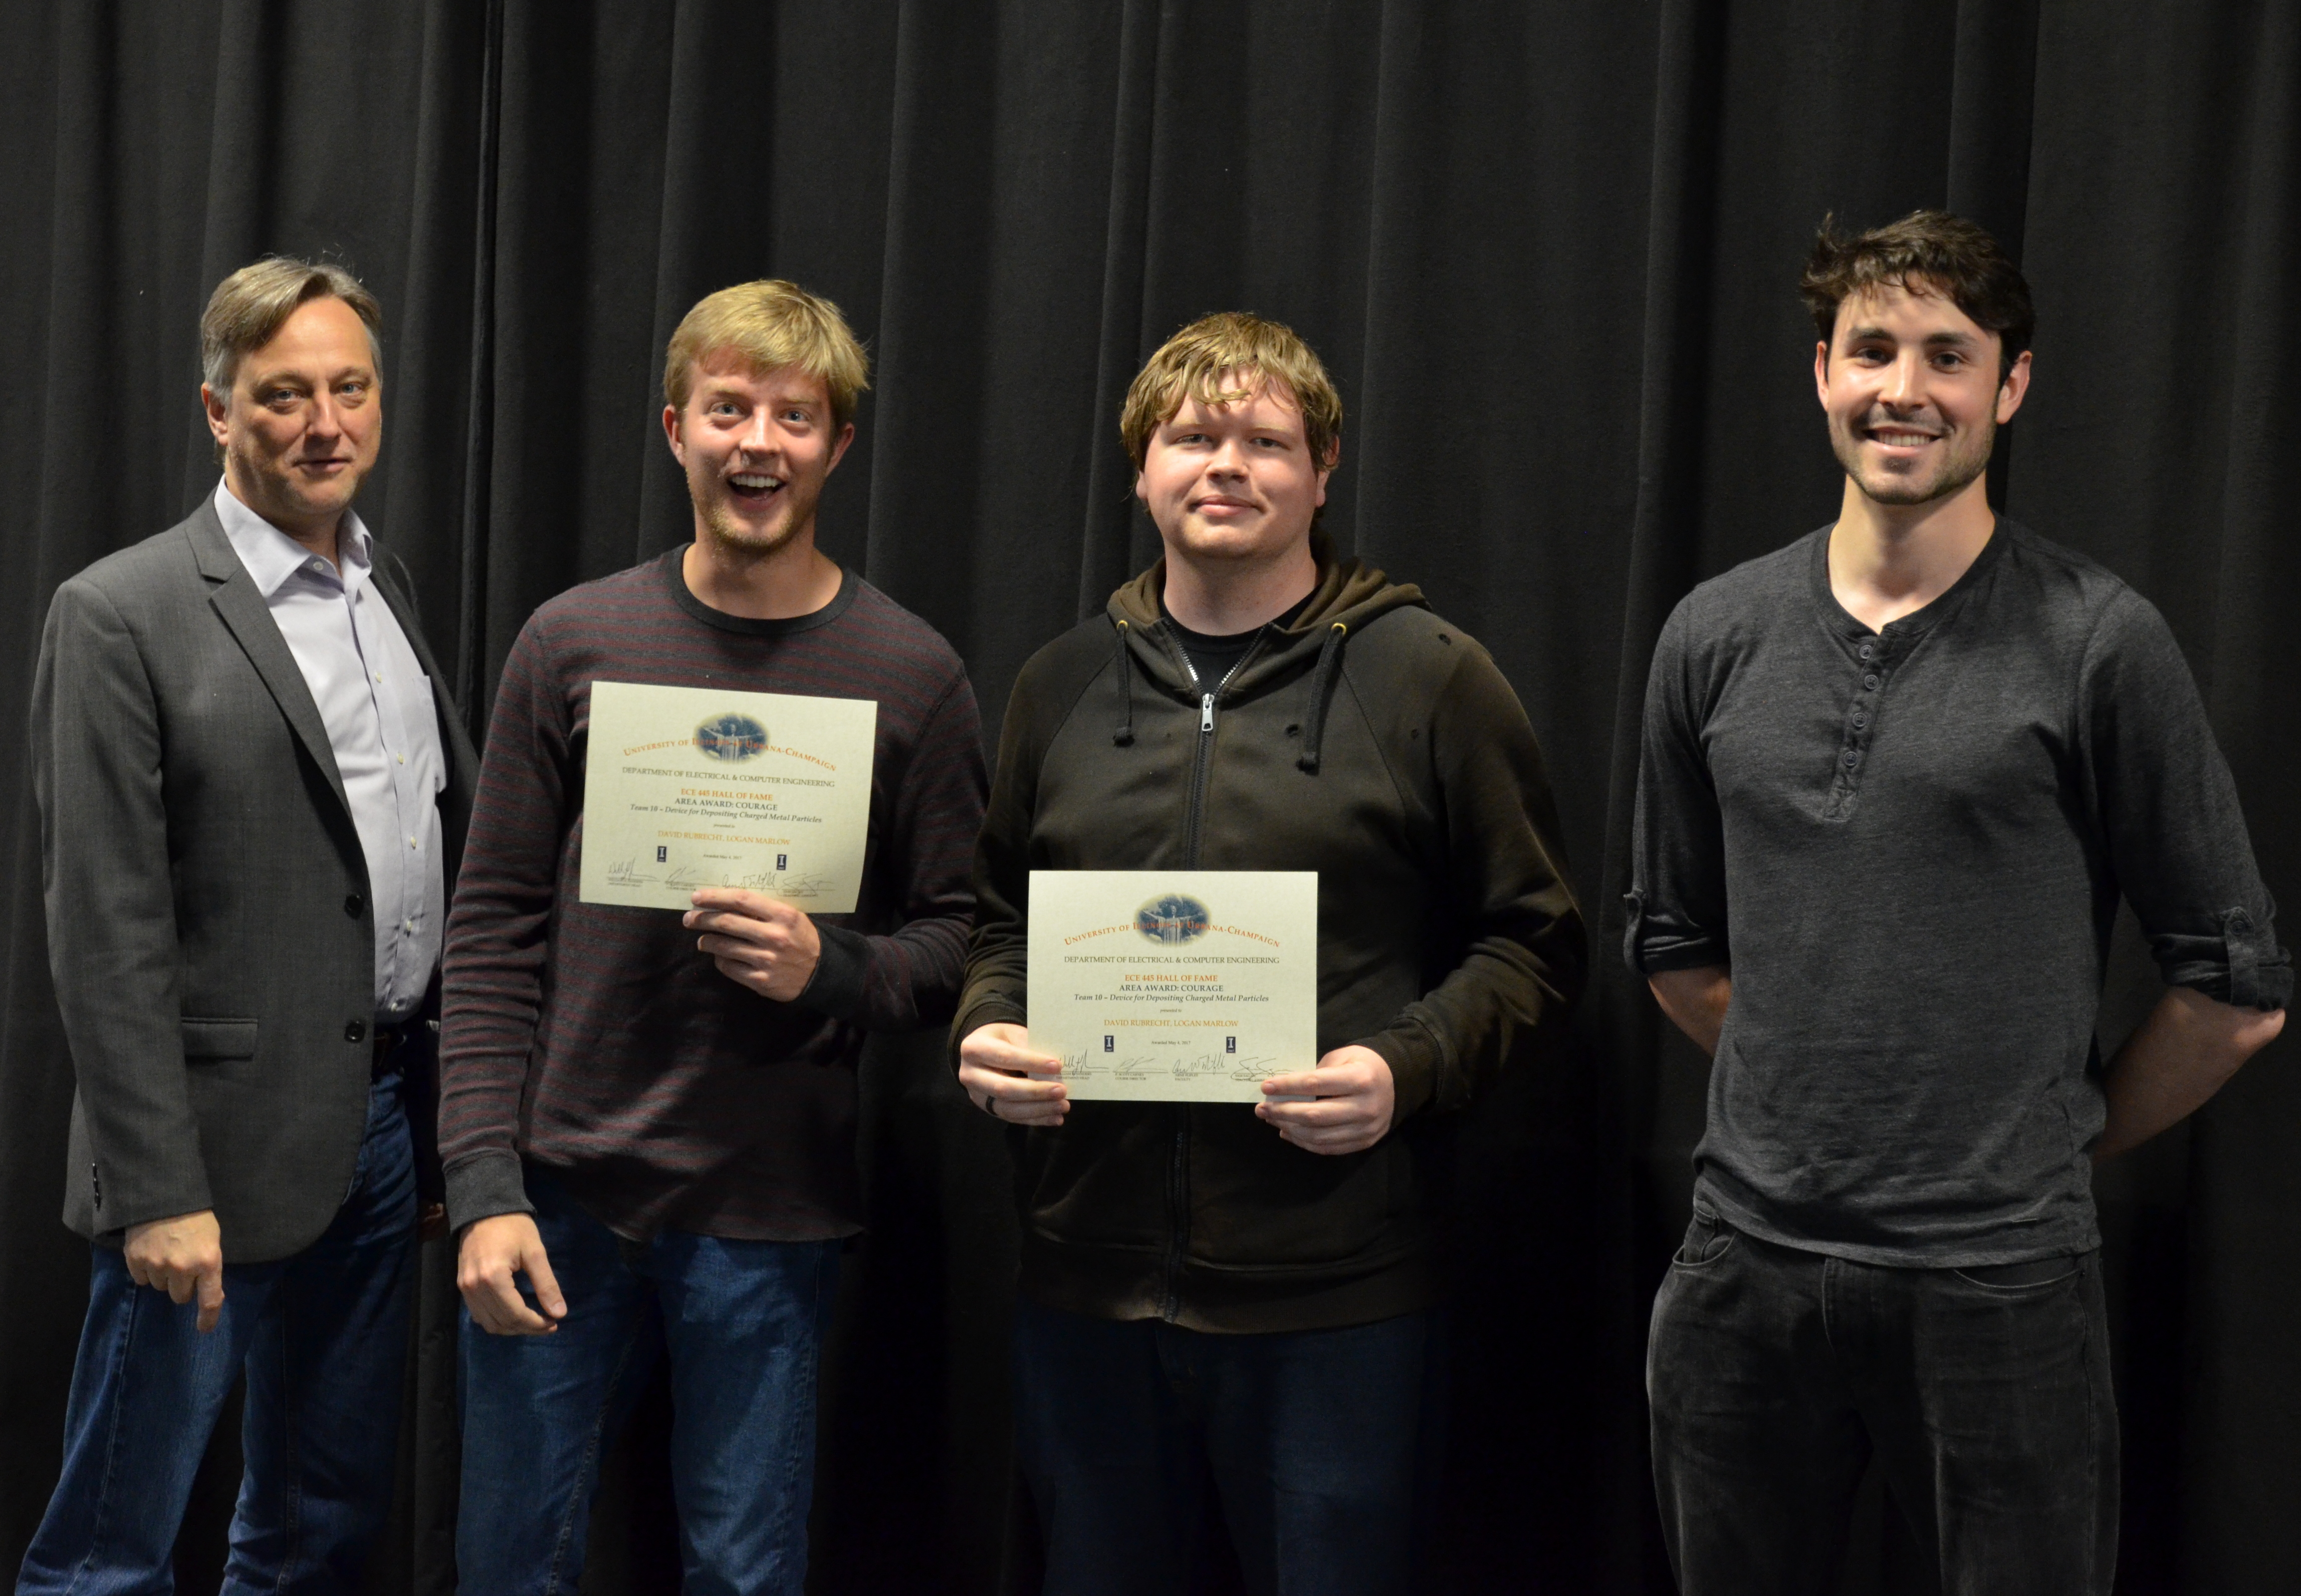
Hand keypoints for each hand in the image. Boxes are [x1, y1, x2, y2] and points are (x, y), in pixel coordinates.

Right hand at [124, 1209, 224, 1332]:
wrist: (163, 1194)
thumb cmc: (194, 1215)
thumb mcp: (212, 1238)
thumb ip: (209, 1264)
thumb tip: (206, 1290)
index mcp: (208, 1261)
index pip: (210, 1299)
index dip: (208, 1318)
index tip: (204, 1328)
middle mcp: (183, 1267)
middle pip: (180, 1296)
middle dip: (182, 1285)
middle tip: (182, 1265)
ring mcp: (158, 1265)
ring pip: (160, 1288)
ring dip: (163, 1277)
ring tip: (166, 1252)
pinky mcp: (136, 1260)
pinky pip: (142, 1279)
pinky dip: (146, 1270)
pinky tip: (151, 1252)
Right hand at [457, 1213, 565, 1334]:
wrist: (485, 1208)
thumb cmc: (513, 1226)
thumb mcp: (535, 1252)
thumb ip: (546, 1285)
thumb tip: (559, 1313)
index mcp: (493, 1279)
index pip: (516, 1314)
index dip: (536, 1324)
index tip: (555, 1323)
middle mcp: (474, 1288)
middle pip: (502, 1323)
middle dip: (527, 1328)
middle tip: (548, 1324)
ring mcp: (465, 1288)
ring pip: (488, 1323)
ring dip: (511, 1328)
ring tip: (533, 1322)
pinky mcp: (462, 1286)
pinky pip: (478, 1314)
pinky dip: (496, 1320)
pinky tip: (513, 1315)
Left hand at [685, 887, 821, 1000]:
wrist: (822, 972)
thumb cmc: (802, 939)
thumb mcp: (790, 917)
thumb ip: (763, 910)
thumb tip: (726, 903)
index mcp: (783, 915)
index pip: (741, 900)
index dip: (715, 897)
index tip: (697, 897)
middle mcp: (773, 936)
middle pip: (727, 922)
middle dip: (702, 919)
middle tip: (689, 919)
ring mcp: (766, 960)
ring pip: (723, 946)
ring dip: (707, 941)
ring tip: (702, 939)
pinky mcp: (760, 980)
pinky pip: (729, 967)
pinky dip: (719, 960)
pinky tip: (719, 956)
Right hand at [957, 1023, 1067, 1127]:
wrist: (983, 1052)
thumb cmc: (1002, 1039)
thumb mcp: (1013, 1033)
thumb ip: (1029, 1047)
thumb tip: (1055, 1069)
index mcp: (974, 1048)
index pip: (1005, 1057)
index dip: (1031, 1062)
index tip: (1057, 1066)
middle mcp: (970, 1075)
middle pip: (1003, 1088)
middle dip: (1035, 1091)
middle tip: (1062, 1091)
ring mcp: (977, 1096)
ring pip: (1007, 1109)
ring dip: (1038, 1109)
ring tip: (1062, 1106)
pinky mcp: (988, 1109)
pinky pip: (1012, 1118)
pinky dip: (1036, 1119)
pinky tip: (1055, 1118)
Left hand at [1257, 1045, 1394, 1154]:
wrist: (1399, 1082)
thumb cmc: (1364, 1064)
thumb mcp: (1343, 1056)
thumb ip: (1317, 1071)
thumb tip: (1285, 1090)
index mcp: (1360, 1079)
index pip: (1315, 1084)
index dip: (1287, 1086)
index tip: (1265, 1086)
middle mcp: (1364, 1106)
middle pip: (1314, 1115)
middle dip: (1282, 1112)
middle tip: (1262, 1108)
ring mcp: (1365, 1128)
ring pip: (1318, 1136)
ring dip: (1289, 1129)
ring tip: (1271, 1119)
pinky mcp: (1364, 1142)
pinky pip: (1328, 1148)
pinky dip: (1304, 1142)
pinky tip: (1288, 1132)